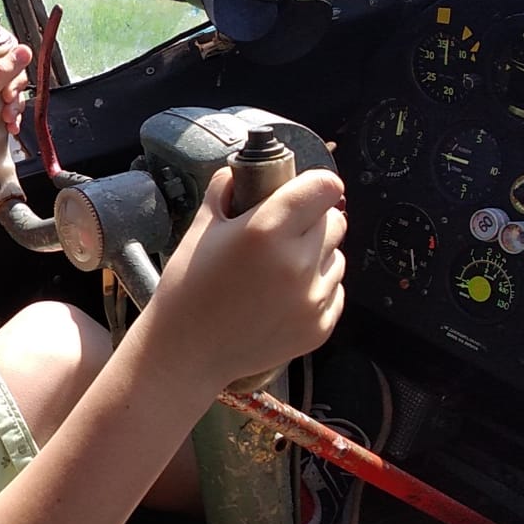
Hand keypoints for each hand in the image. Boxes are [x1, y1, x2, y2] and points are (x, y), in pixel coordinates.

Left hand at [0, 27, 31, 182]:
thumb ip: (2, 71)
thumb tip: (23, 50)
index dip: (5, 45)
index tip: (12, 65)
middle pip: (4, 60)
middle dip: (13, 81)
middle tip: (7, 96)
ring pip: (6, 83)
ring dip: (13, 101)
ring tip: (7, 117)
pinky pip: (4, 102)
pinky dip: (10, 113)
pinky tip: (8, 125)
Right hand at [147, 168, 346, 387]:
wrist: (187, 351)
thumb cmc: (188, 287)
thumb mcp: (201, 228)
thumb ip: (226, 191)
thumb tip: (243, 172)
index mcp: (266, 230)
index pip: (324, 187)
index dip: (314, 184)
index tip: (301, 191)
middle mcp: (297, 262)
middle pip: (335, 219)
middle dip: (313, 219)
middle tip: (283, 232)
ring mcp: (313, 298)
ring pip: (337, 256)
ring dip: (316, 255)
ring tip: (278, 269)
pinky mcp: (321, 326)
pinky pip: (333, 290)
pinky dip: (315, 287)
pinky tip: (280, 296)